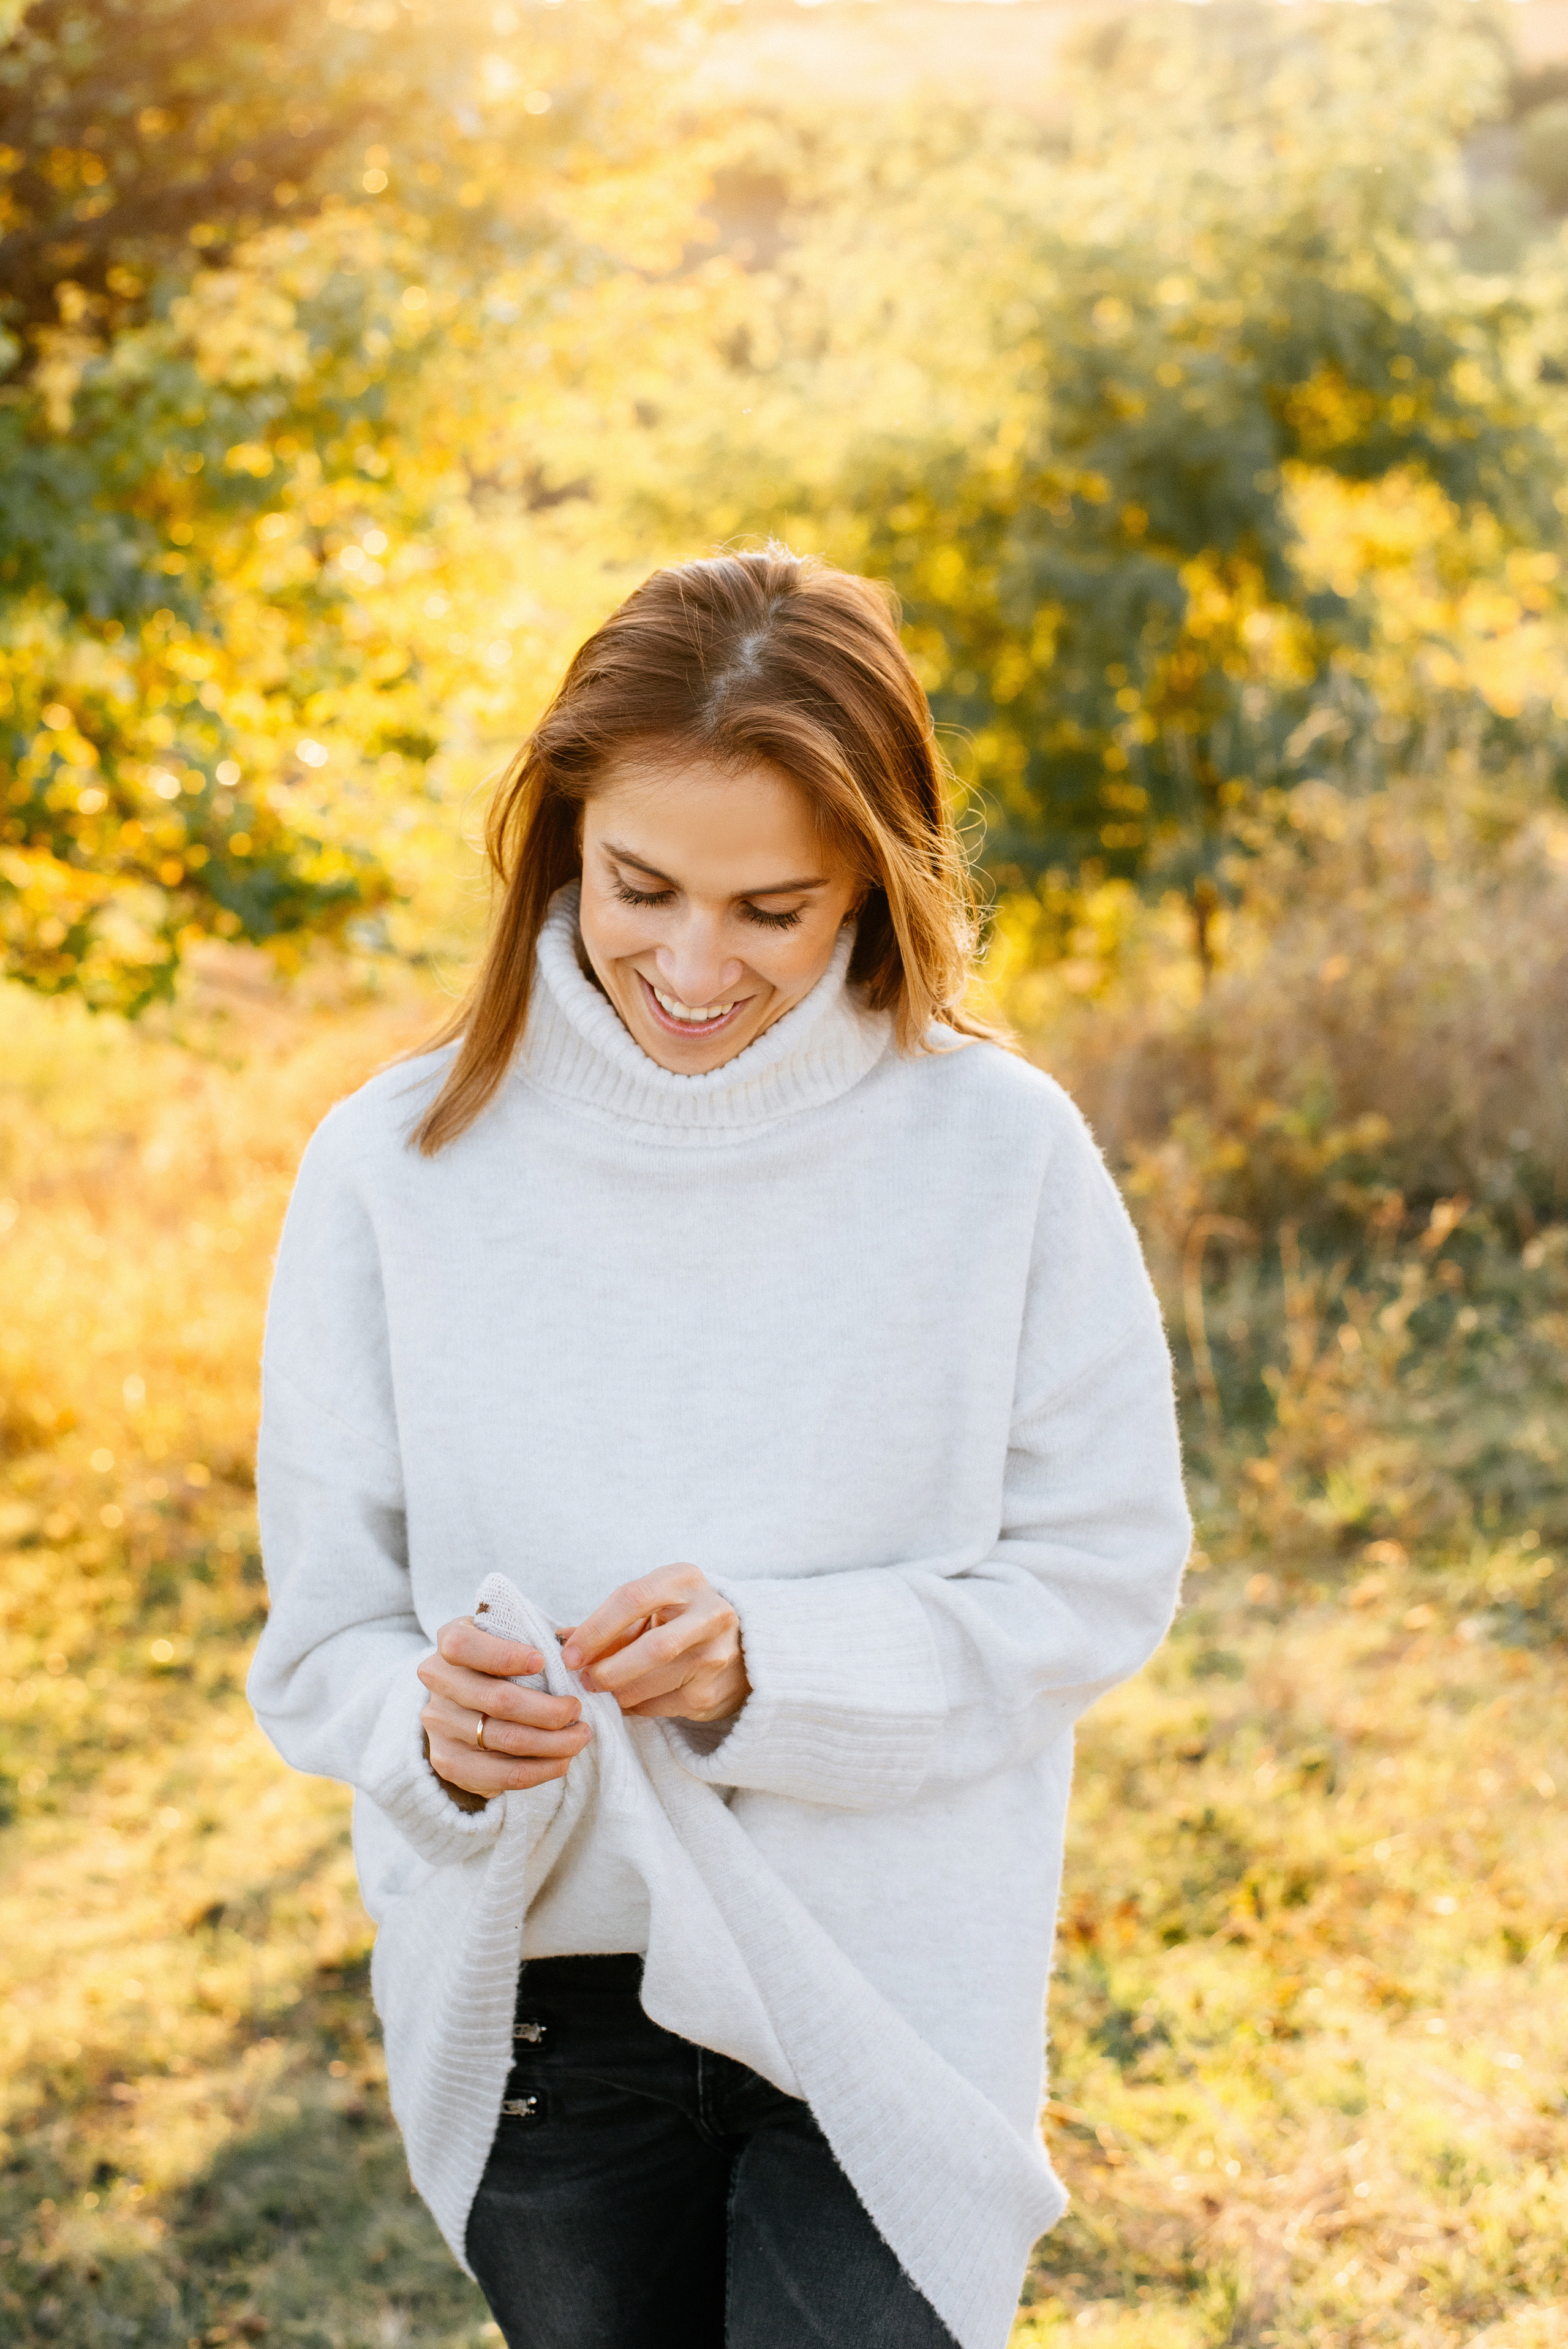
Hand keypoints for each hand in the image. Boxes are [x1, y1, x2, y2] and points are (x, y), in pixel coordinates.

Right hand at [419, 1617, 591, 1806]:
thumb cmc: (500, 1661)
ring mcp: (439, 1724)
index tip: (542, 1662)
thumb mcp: (510, 1637)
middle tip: (577, 1709)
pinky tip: (562, 1761)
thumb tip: (574, 1654)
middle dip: (548, 1710)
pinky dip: (540, 1770)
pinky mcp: (448, 1762)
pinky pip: (500, 1774)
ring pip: (505, 1739)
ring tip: (579, 1737)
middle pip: (497, 1699)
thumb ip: (534, 1637)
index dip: (503, 1655)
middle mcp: (438, 1681)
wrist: (463, 1703)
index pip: (464, 1645)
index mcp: (451, 1638)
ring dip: (553, 1743)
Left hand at [561, 1564, 749, 1723]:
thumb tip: (561, 1640)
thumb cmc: (678, 1619)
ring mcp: (716, 1655)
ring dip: (617, 1692)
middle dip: (609, 1669)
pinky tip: (626, 1700)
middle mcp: (710, 1614)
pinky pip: (661, 1706)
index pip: (633, 1598)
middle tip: (584, 1681)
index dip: (596, 1629)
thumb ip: (610, 1622)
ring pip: (654, 1683)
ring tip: (601, 1690)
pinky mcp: (712, 1692)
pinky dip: (634, 1706)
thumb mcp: (652, 1607)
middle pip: (653, 1647)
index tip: (570, 1654)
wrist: (741, 1646)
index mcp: (685, 1579)